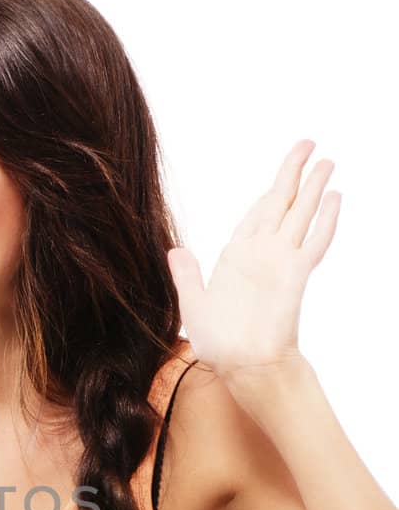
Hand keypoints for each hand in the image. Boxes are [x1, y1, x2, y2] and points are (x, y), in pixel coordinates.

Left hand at [166, 139, 339, 390]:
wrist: (242, 366)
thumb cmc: (219, 344)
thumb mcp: (193, 303)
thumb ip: (187, 275)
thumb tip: (175, 250)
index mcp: (236, 257)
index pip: (257, 213)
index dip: (270, 191)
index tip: (283, 172)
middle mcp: (262, 254)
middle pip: (282, 202)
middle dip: (294, 172)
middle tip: (309, 143)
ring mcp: (281, 262)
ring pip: (301, 213)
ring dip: (315, 187)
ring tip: (328, 161)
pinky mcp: (296, 274)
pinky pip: (314, 241)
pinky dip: (325, 219)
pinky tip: (335, 199)